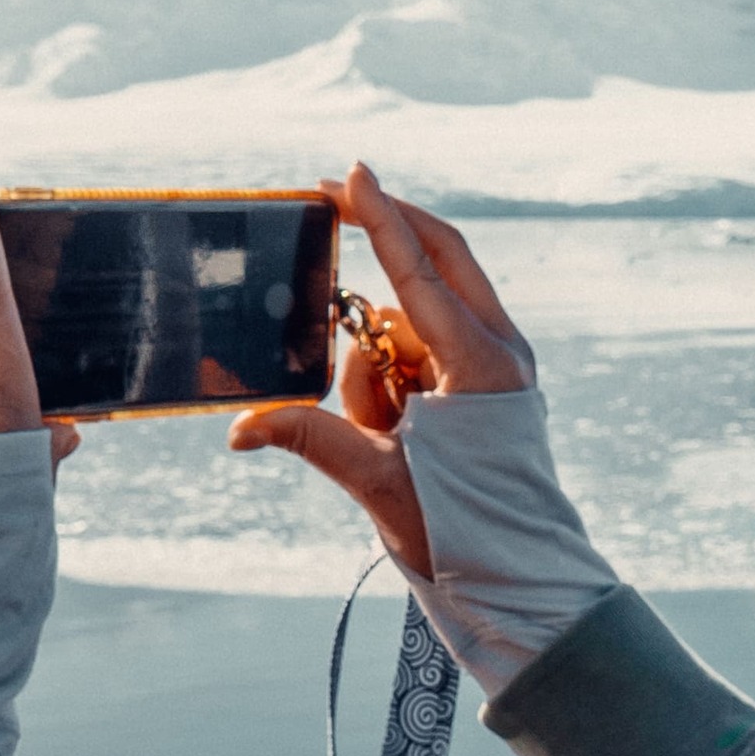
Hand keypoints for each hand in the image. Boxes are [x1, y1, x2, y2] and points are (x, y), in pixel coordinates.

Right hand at [229, 159, 532, 572]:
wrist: (516, 582)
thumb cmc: (458, 534)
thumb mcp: (375, 482)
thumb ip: (307, 437)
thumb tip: (238, 428)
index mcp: (479, 364)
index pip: (419, 272)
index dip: (380, 219)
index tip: (352, 173)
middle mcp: (497, 351)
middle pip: (436, 260)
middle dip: (385, 234)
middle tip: (331, 199)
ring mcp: (494, 364)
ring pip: (415, 319)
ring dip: (376, 358)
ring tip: (379, 431)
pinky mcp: (485, 383)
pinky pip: (421, 352)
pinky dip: (389, 376)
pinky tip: (390, 429)